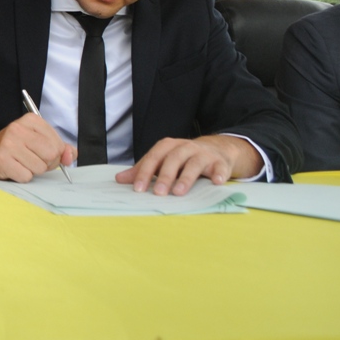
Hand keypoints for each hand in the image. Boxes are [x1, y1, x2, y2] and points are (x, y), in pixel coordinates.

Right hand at [0, 115, 76, 182]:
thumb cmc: (16, 147)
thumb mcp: (39, 140)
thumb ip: (60, 148)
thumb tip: (70, 156)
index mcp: (31, 120)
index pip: (58, 145)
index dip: (54, 154)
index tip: (41, 151)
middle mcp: (18, 129)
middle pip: (50, 156)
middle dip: (46, 163)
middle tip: (32, 159)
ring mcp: (8, 144)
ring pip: (39, 168)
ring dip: (32, 170)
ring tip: (21, 163)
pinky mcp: (1, 160)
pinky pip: (26, 177)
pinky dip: (22, 177)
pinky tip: (13, 168)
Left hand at [116, 135, 260, 194]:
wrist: (216, 150)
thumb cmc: (184, 158)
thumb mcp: (163, 161)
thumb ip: (144, 169)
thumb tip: (119, 179)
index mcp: (168, 146)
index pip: (154, 158)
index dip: (145, 172)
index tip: (138, 189)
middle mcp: (185, 147)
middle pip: (173, 159)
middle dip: (165, 176)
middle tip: (158, 194)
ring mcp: (203, 154)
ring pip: (194, 164)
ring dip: (186, 178)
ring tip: (179, 192)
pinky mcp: (220, 163)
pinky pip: (220, 168)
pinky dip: (219, 175)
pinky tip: (216, 182)